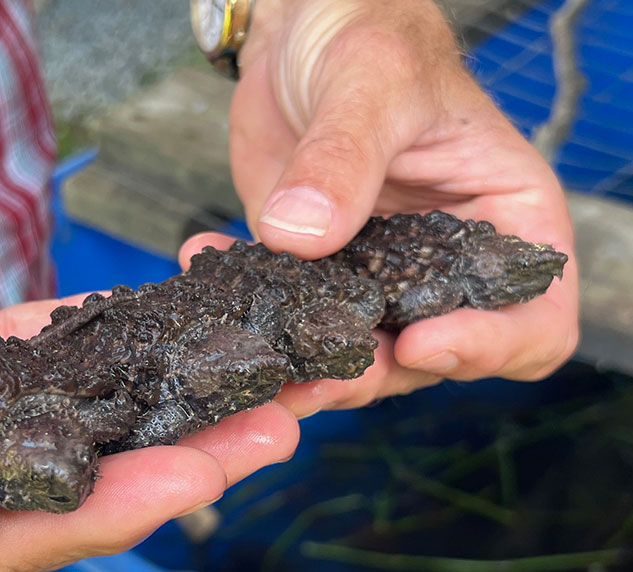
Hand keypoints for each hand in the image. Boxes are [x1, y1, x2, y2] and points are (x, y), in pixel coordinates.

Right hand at [0, 296, 299, 571]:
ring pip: (31, 431)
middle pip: (24, 495)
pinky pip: (7, 365)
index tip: (185, 477)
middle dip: (147, 471)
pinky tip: (146, 337)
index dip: (78, 517)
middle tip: (261, 433)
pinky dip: (77, 352)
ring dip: (134, 410)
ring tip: (239, 389)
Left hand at [200, 0, 577, 414]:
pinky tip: (204, 264)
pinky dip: (247, 309)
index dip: (487, 347)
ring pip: (354, 354)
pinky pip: (287, 315)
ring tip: (249, 355)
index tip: (418, 342)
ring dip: (302, 366)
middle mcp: (445, 262)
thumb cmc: (372, 33)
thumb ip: (345, 158)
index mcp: (503, 220)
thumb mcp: (372, 81)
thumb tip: (303, 236)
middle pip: (431, 357)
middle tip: (314, 375)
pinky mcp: (312, 271)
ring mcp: (374, 274)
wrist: (304, 29)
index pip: (531, 319)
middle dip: (372, 373)